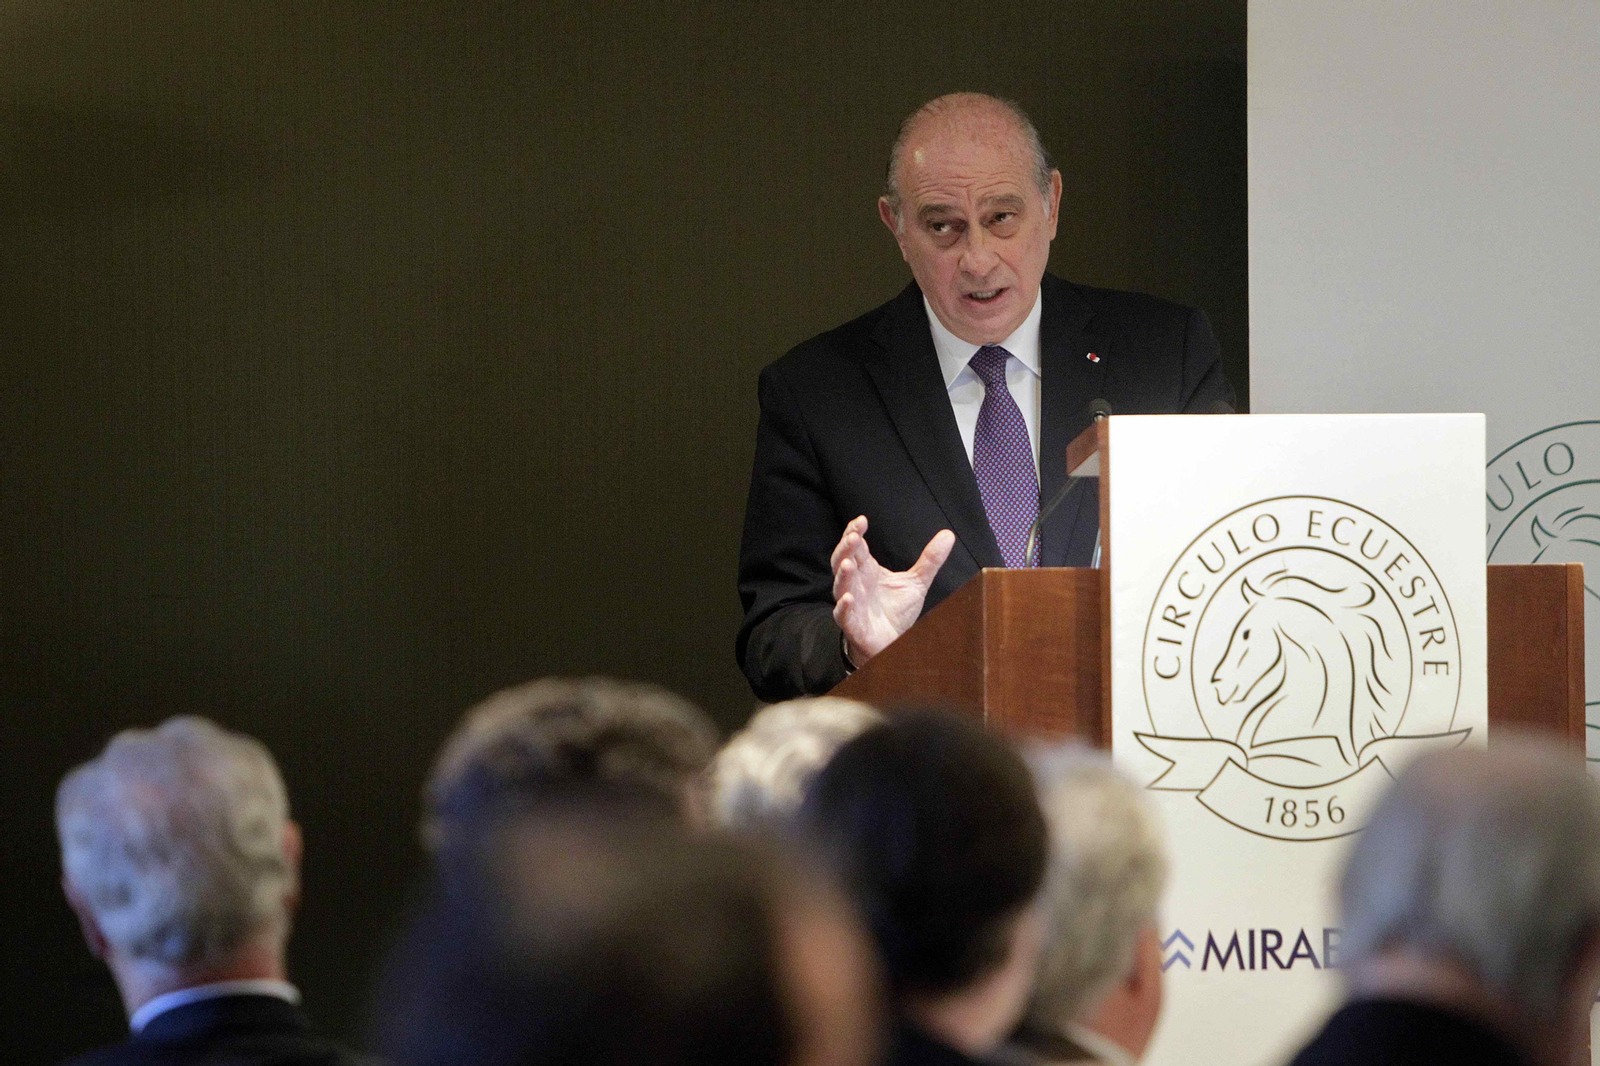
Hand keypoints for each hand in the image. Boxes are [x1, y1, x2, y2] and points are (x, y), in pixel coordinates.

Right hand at [830, 516, 955, 665]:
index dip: (855, 533)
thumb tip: (949, 534)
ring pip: (840, 585)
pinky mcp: (853, 624)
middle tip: (854, 536)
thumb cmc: (897, 611)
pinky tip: (848, 598)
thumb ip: (930, 560)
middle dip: (846, 548)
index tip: (862, 520)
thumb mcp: (916, 582)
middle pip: (843, 560)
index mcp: (867, 570)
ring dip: (842, 575)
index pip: (857, 547)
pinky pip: (843, 614)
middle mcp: (856, 584)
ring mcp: (852, 603)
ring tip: (848, 563)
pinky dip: (843, 607)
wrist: (892, 644)